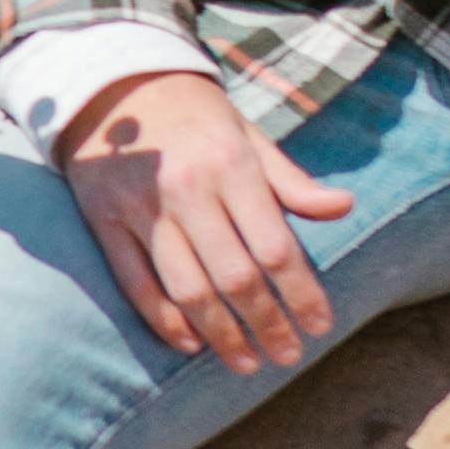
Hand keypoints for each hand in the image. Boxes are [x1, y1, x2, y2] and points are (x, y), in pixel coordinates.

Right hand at [59, 63, 353, 373]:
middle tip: (288, 355)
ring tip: (245, 363)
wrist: (114, 84)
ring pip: (187, 289)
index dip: (302, 294)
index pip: (275, 247)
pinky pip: (136, 284)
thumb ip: (291, 181)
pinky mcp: (105, 222)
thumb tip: (344, 207)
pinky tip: (190, 343)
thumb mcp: (249, 137)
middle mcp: (188, 190)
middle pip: (235, 277)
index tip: (320, 326)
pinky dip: (164, 321)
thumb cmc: (196, 118)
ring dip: (221, 335)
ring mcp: (142, 209)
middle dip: (267, 324)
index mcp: (231, 166)